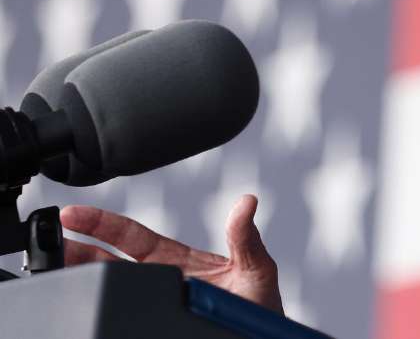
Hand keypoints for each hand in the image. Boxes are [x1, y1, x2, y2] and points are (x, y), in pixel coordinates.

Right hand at [60, 194, 282, 312]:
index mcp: (179, 260)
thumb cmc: (261, 307)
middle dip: (79, 249)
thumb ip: (245, 237)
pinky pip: (128, 313)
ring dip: (83, 274)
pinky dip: (108, 304)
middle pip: (109, 260)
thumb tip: (248, 202)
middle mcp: (162, 280)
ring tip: (56, 266)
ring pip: (111, 286)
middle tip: (54, 241)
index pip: (133, 236)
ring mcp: (158, 302)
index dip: (103, 224)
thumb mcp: (256, 268)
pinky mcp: (160, 322)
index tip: (75, 214)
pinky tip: (90, 298)